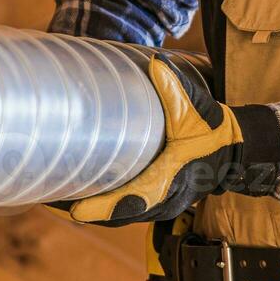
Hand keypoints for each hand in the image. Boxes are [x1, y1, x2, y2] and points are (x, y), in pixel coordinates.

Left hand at [52, 55, 273, 225]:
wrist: (232, 151)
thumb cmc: (213, 133)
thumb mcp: (198, 112)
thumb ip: (177, 91)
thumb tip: (157, 64)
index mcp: (169, 180)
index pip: (133, 201)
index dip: (104, 208)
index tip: (76, 211)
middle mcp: (162, 200)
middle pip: (115, 215)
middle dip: (83, 210)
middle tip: (48, 197)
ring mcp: (158, 205)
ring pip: (116, 216)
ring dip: (89, 209)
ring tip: (54, 197)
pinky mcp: (154, 202)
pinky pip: (122, 210)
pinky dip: (100, 206)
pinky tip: (78, 193)